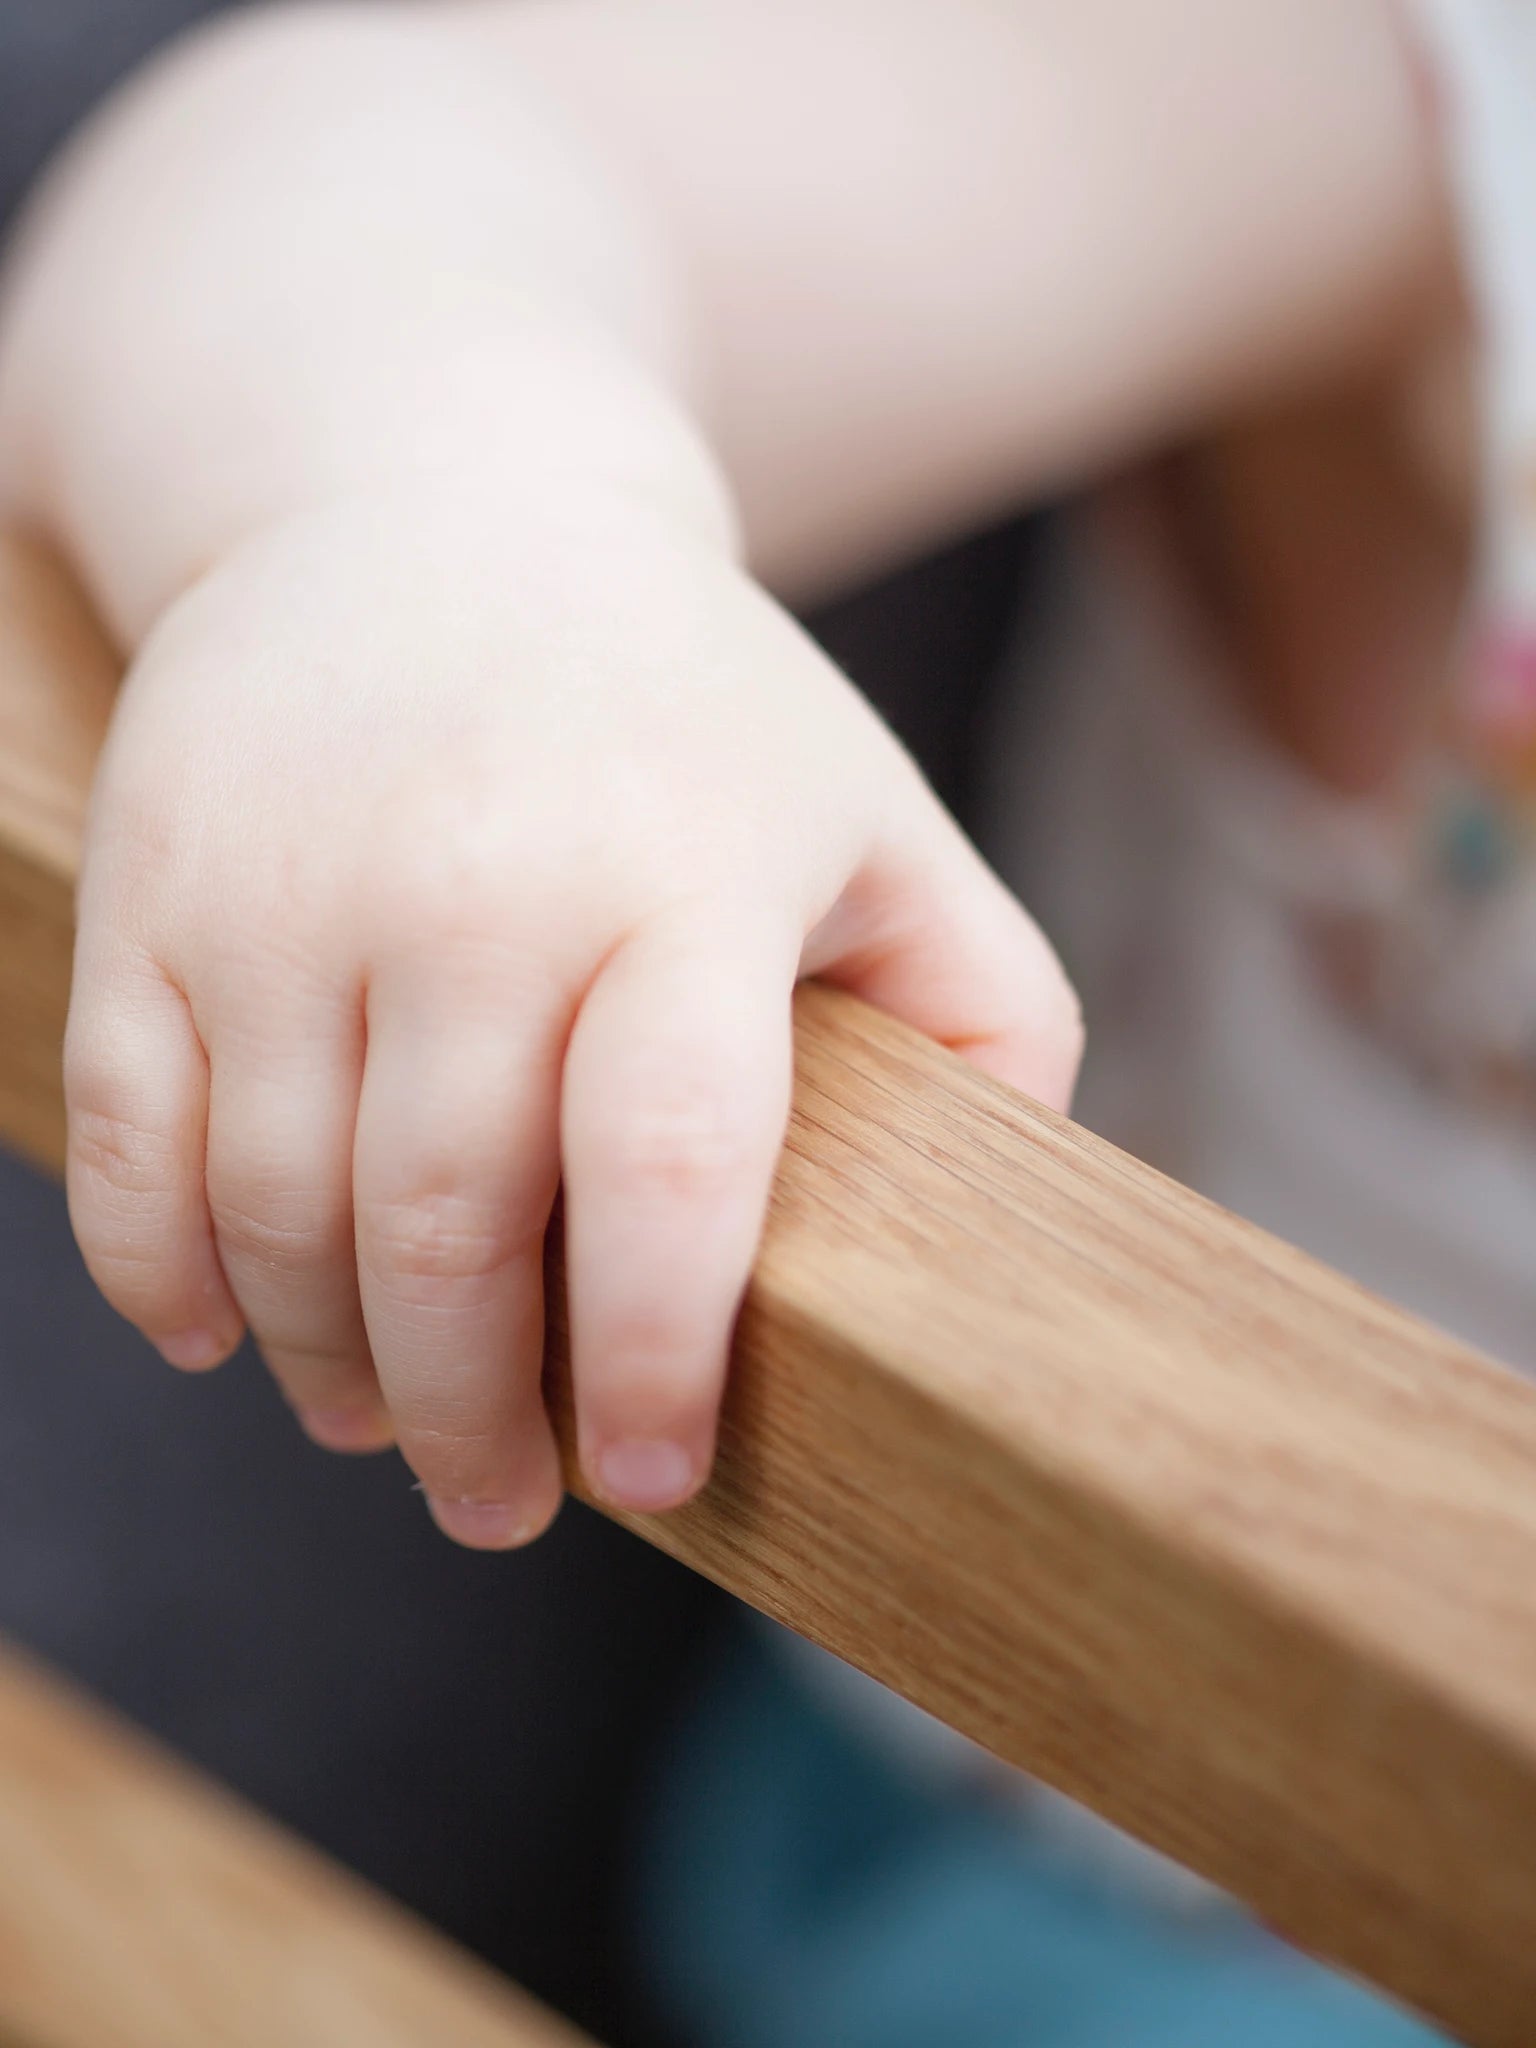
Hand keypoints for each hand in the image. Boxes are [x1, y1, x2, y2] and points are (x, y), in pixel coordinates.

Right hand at [64, 480, 1080, 1545]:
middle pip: (451, 1232)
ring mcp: (294, 882)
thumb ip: (992, 1009)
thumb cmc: (688, 710)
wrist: (438, 498)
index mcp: (688, 875)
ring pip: (278, 1210)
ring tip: (381, 1423)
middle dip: (472, 1420)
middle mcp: (478, 882)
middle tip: (502, 1505)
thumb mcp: (879, 818)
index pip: (668, 1167)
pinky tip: (217, 1335)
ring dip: (329, 1367)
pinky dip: (158, 1272)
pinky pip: (126, 1132)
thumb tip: (998, 1219)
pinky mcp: (157, 883)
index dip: (653, 1357)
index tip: (648, 1478)